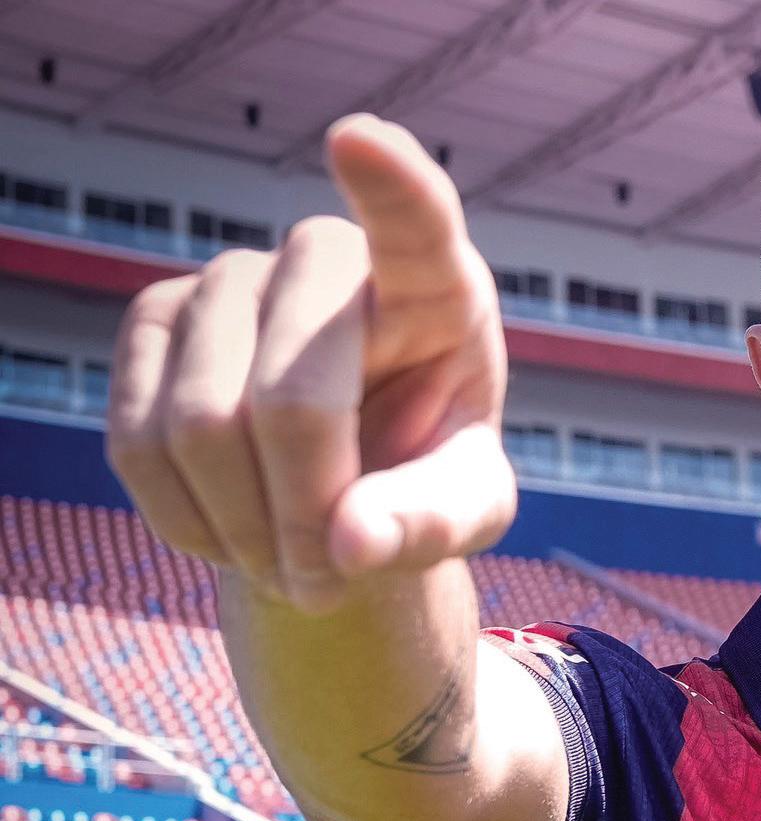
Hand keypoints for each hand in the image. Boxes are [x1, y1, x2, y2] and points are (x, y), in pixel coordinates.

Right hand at [106, 115, 511, 616]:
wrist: (342, 489)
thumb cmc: (427, 480)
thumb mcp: (467, 512)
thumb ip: (431, 525)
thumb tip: (349, 544)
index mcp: (434, 288)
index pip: (417, 222)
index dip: (390, 186)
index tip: (358, 140)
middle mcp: (326, 261)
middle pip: (291, 398)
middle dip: (306, 515)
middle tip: (331, 585)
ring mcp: (229, 280)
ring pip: (202, 428)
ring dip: (247, 533)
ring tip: (293, 568)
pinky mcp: (152, 324)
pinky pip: (138, 444)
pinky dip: (190, 523)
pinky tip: (234, 534)